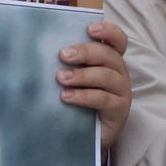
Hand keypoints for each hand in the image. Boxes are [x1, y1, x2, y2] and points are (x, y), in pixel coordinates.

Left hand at [60, 21, 130, 144]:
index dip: (108, 31)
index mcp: (111, 60)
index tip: (89, 29)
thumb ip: (69, 64)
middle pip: (108, 55)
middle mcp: (120, 73)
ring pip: (105, 76)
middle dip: (85, 52)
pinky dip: (83, 96)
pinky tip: (66, 97)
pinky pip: (103, 99)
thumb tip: (44, 49)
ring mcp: (122, 91)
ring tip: (61, 78)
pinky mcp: (119, 110)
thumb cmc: (81, 101)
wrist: (88, 136)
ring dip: (81, 75)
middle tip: (63, 55)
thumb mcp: (76, 79)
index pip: (118, 40)